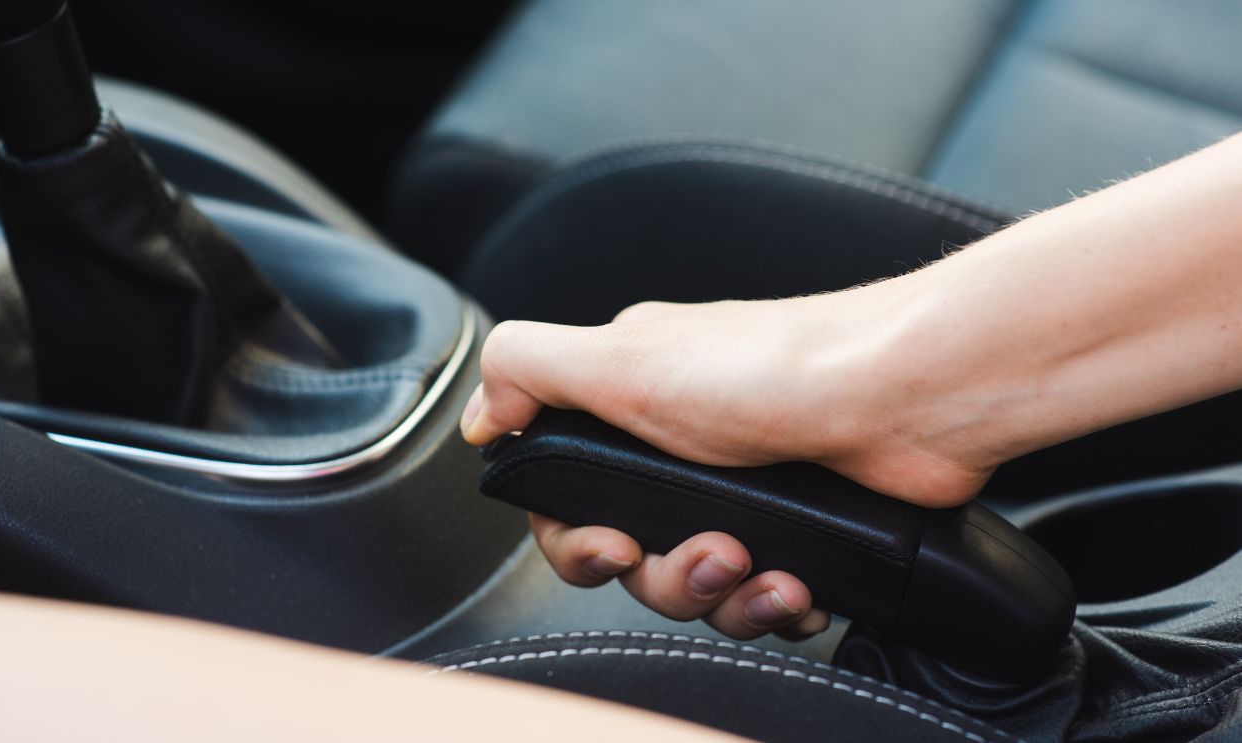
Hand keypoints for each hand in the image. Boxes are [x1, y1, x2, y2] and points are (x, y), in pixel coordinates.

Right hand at [460, 293, 992, 639]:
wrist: (911, 396)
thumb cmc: (778, 370)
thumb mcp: (626, 359)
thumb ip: (531, 371)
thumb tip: (479, 414)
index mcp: (632, 399)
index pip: (568, 493)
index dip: (576, 537)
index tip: (609, 545)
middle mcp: (682, 442)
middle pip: (634, 552)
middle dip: (664, 575)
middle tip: (711, 555)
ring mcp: (743, 485)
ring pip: (698, 582)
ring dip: (724, 596)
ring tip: (764, 572)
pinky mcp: (799, 522)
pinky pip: (762, 594)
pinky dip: (775, 602)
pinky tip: (799, 586)